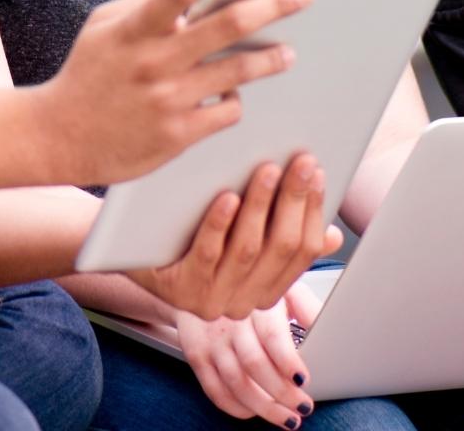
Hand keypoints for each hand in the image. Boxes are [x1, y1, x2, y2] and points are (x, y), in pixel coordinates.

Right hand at [34, 0, 311, 186]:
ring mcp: (168, 100)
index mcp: (133, 29)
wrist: (56, 137)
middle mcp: (154, 62)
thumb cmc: (88, 74)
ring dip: (271, 58)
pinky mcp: (177, 135)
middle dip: (273, 5)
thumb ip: (147, 5)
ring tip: (288, 52)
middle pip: (227, 26)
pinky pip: (226, 111)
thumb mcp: (104, 27)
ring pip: (238, 72)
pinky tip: (237, 95)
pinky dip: (236, 100)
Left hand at [128, 153, 342, 319]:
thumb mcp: (244, 236)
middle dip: (293, 201)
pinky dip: (220, 224)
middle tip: (300, 162)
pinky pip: (206, 254)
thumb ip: (282, 234)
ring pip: (247, 249)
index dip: (313, 210)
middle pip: (280, 248)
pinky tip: (227, 196)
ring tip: (267, 169)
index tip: (317, 171)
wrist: (131, 248)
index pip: (303, 250)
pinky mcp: (179, 291)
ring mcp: (210, 300)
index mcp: (266, 291)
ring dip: (262, 206)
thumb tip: (331, 235)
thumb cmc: (192, 233)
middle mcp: (242, 302)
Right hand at [175, 285, 320, 427]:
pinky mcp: (196, 354)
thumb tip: (329, 328)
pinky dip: (235, 407)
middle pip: (255, 365)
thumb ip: (306, 308)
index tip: (304, 380)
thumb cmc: (251, 289)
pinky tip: (254, 412)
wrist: (203, 281)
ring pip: (235, 382)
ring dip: (263, 407)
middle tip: (303, 407)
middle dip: (282, 393)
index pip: (272, 337)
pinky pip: (214, 389)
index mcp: (256, 303)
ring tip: (287, 419)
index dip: (288, 362)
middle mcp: (231, 322)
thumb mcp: (282, 287)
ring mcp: (212, 340)